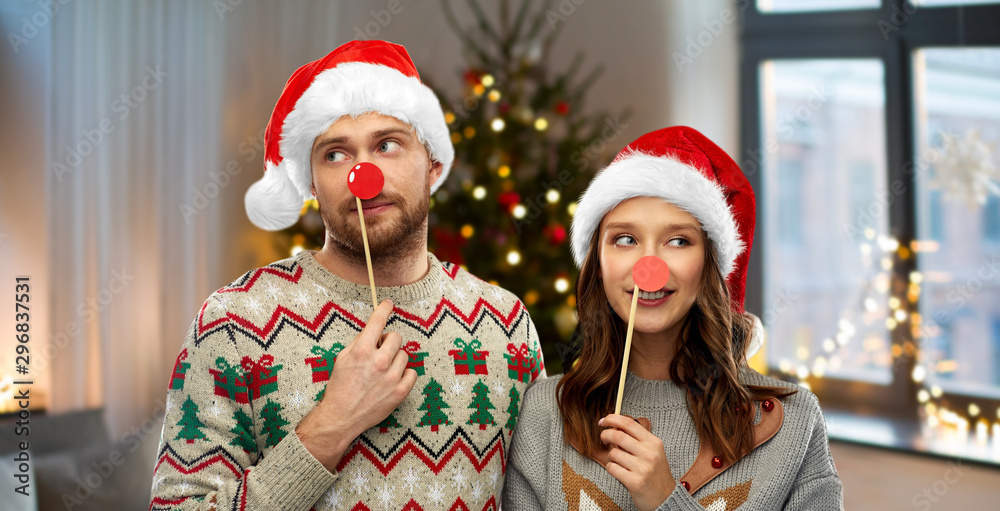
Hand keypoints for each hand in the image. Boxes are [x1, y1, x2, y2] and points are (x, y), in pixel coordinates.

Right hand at [296, 300, 417, 470]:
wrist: (341, 417)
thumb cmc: (339, 387)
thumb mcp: (342, 359)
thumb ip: (359, 342)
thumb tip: (372, 330)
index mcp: (362, 351)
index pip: (377, 321)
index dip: (384, 309)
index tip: (388, 304)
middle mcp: (378, 361)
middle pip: (396, 337)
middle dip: (389, 341)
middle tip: (381, 351)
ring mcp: (391, 377)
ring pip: (404, 355)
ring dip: (395, 359)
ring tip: (384, 370)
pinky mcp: (399, 392)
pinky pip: (412, 373)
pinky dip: (404, 375)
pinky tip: (393, 380)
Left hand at [599, 414, 674, 510]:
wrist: (665, 498)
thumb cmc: (656, 473)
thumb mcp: (653, 451)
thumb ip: (637, 439)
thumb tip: (615, 426)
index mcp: (654, 443)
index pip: (629, 423)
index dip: (613, 419)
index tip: (603, 421)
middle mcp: (649, 454)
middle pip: (618, 435)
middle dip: (605, 435)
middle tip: (604, 438)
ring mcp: (642, 468)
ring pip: (613, 453)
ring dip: (611, 456)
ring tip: (619, 462)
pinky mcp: (634, 482)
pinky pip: (612, 468)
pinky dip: (611, 468)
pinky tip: (619, 471)